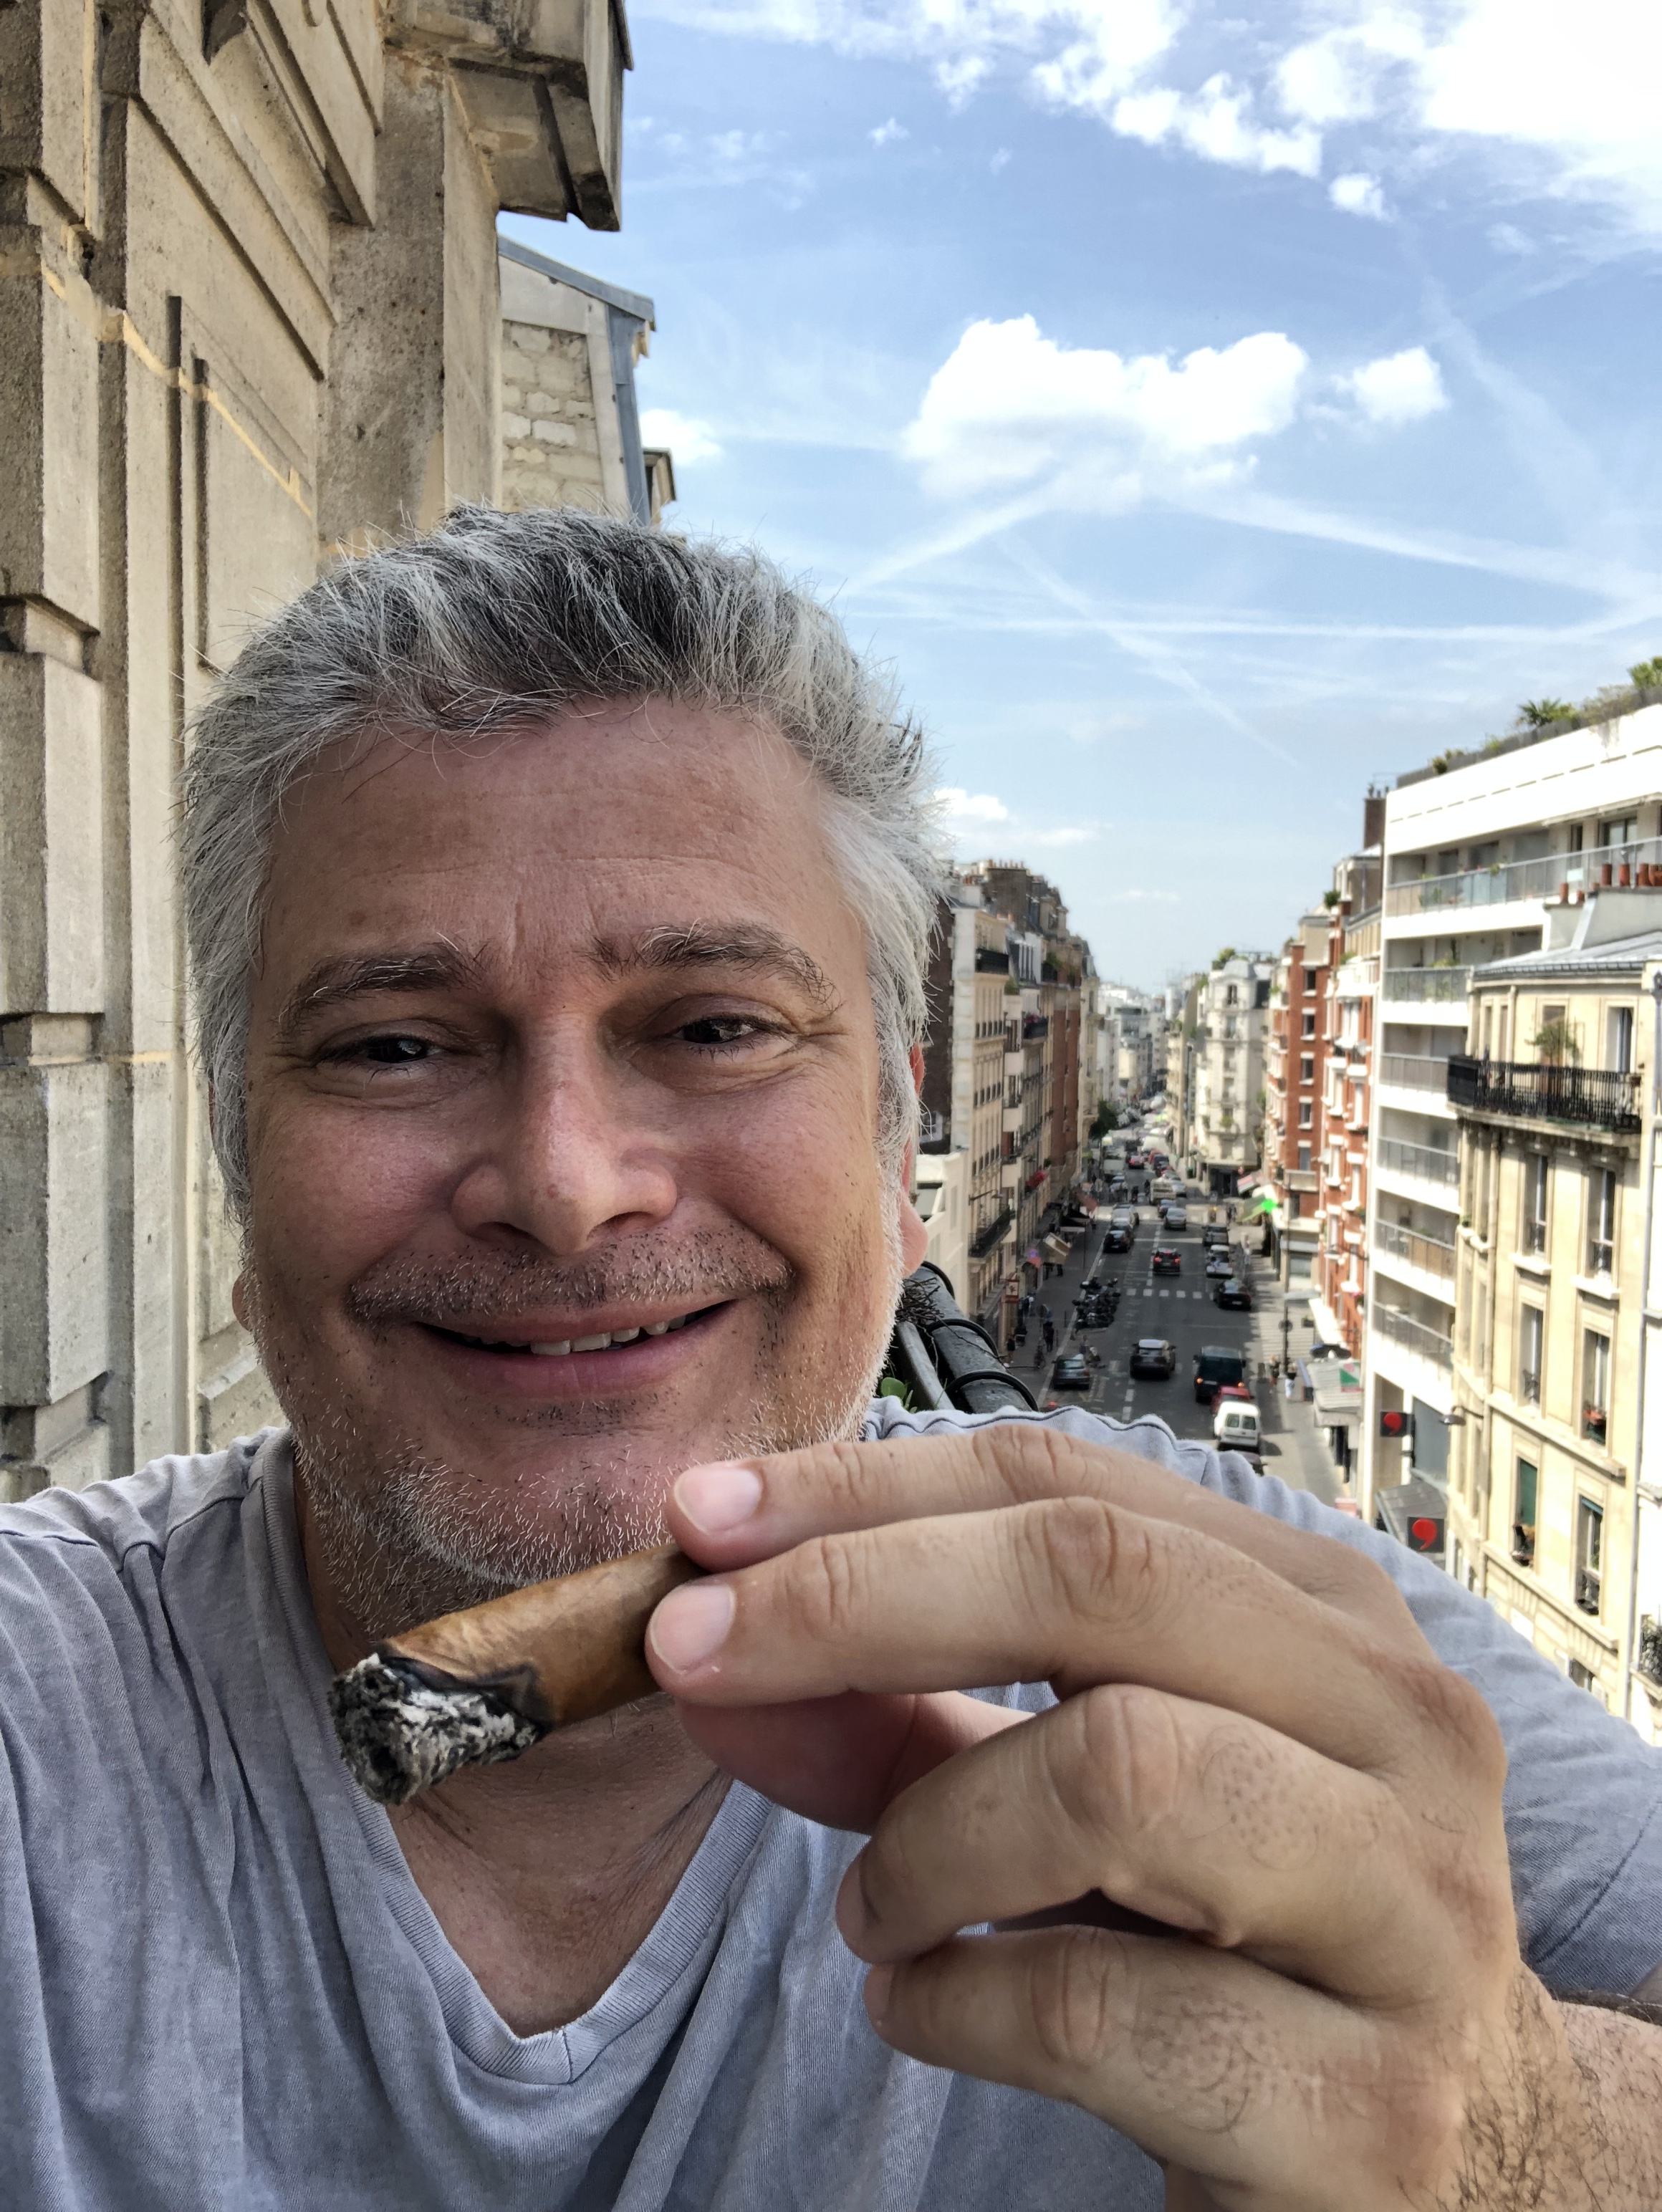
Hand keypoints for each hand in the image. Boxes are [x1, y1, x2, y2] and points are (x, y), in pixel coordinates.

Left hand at [643, 1424, 1628, 2210]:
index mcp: (1326, 1616)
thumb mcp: (1067, 1796)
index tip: (700, 1516)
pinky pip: (1107, 2006)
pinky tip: (933, 2010)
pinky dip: (960, 2003)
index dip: (867, 1487)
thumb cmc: (1232, 1941)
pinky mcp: (1375, 2108)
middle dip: (856, 1596)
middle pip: (1098, 1578)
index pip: (1072, 1485)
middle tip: (692, 1649)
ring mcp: (1410, 1910)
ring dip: (927, 1839)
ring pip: (1120, 1769)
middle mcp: (1399, 1727)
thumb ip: (899, 1717)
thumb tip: (705, 1648)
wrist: (1443, 2171)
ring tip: (875, 1907)